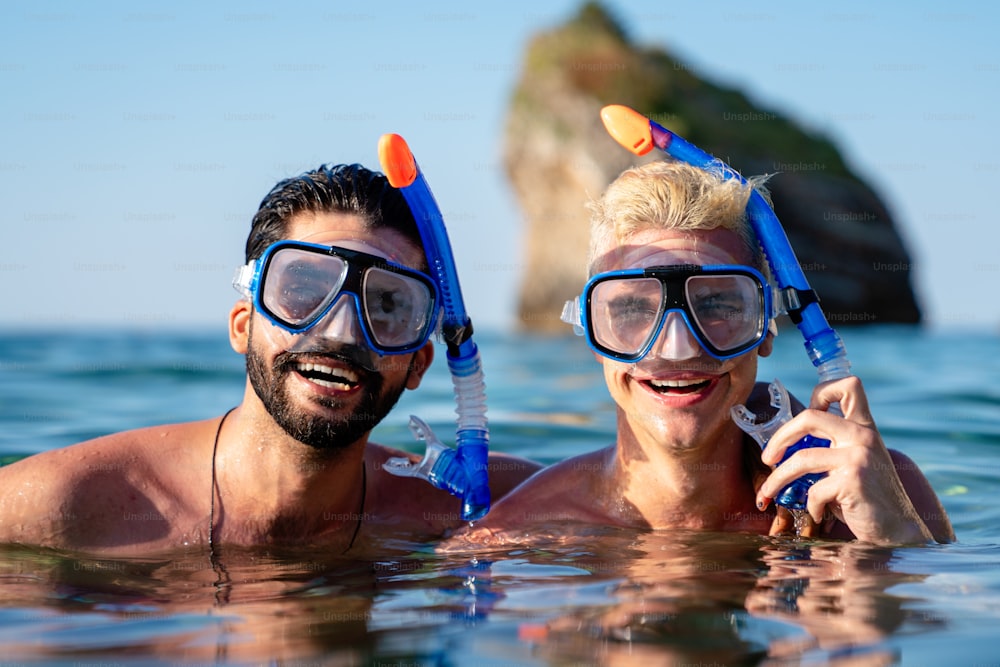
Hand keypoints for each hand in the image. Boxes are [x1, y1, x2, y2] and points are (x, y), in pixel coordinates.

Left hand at [755, 376, 932, 544]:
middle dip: (779, 437)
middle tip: (767, 458)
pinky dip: (810, 506)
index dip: (822, 392)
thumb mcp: (854, 462)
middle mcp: (863, 436)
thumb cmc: (868, 498)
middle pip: (809, 416)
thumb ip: (831, 446)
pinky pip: (814, 490)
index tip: (801, 415)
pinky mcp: (853, 480)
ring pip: (801, 458)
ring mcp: (859, 456)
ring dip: (778, 479)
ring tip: (768, 494)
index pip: (848, 386)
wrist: (898, 531)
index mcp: (865, 427)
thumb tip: (786, 443)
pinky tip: (817, 514)